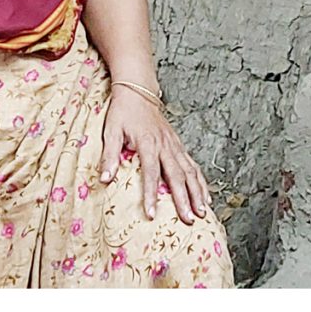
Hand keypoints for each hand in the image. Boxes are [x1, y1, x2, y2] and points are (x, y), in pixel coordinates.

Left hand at [101, 86, 210, 224]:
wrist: (138, 91)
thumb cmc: (123, 112)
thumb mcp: (111, 131)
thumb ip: (110, 155)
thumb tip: (104, 179)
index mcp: (148, 143)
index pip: (151, 173)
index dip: (151, 194)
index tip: (151, 214)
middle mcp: (165, 145)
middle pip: (177, 176)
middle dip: (184, 199)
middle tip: (188, 219)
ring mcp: (174, 145)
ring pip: (190, 172)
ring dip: (197, 193)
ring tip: (202, 212)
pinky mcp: (179, 145)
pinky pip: (193, 165)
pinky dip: (201, 182)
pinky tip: (206, 196)